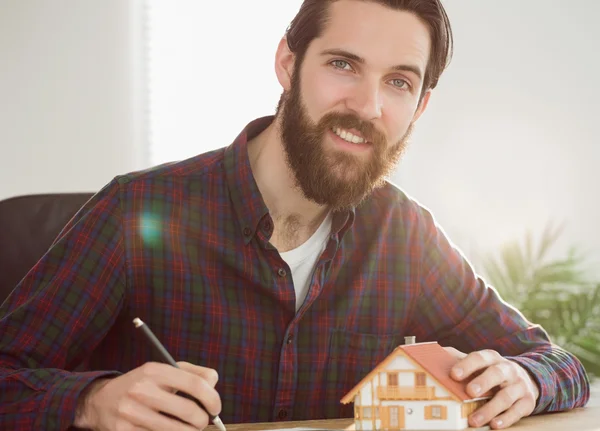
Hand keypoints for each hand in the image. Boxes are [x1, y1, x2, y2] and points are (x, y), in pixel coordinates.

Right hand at [74, 361, 220, 430]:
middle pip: (190, 412)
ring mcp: (132, 413)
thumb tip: (214, 384)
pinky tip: (169, 430)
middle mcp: (143, 390)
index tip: (215, 408)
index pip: (196, 385)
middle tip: (201, 422)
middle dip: (202, 421)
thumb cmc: (142, 385)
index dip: (212, 399)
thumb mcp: (163, 371)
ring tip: (187, 428)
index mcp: (155, 371)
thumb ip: (193, 373)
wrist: (100, 401)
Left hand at [445, 347, 538, 428]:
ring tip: (474, 420)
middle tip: (469, 392)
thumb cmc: (491, 372)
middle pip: (496, 373)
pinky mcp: (527, 402)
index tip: (453, 374)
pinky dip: (506, 419)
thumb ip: (457, 359)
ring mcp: (519, 385)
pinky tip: (494, 425)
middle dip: (483, 382)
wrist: (525, 378)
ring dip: (490, 409)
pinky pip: (518, 411)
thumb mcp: (478, 364)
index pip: (479, 358)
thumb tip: (430, 359)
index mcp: (491, 358)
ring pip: (506, 396)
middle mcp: (507, 369)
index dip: (467, 365)